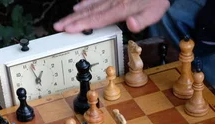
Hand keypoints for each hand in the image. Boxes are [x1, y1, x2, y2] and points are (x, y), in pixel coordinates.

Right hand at [54, 0, 169, 33]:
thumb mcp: (156, 11)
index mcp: (122, 7)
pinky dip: (87, 0)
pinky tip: (80, 4)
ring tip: (65, 19)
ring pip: (91, 4)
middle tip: (58, 26)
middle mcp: (113, 0)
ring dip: (77, 12)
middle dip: (73, 19)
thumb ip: (142, 20)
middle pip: (90, 12)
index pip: (99, 19)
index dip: (83, 24)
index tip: (69, 29)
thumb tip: (131, 25)